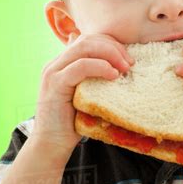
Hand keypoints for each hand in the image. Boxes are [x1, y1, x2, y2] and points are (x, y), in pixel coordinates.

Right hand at [30, 32, 134, 155]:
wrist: (52, 145)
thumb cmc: (74, 122)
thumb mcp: (89, 94)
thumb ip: (97, 79)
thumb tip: (117, 68)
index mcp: (64, 62)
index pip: (90, 39)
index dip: (111, 43)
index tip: (128, 59)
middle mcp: (57, 63)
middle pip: (89, 39)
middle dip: (114, 47)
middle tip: (130, 63)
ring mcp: (53, 71)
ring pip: (85, 47)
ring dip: (110, 54)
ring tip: (125, 68)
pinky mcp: (55, 84)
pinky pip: (80, 66)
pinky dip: (100, 67)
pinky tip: (114, 76)